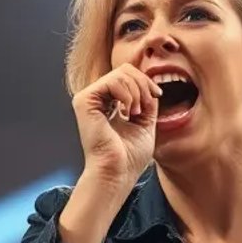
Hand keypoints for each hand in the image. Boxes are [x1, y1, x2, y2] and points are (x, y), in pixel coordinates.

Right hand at [72, 64, 160, 185]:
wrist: (117, 172)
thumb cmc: (129, 156)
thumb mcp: (146, 122)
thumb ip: (147, 102)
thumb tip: (150, 85)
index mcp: (109, 103)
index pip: (127, 75)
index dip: (146, 81)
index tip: (157, 95)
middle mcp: (97, 99)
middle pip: (124, 70)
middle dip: (143, 84)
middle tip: (146, 105)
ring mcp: (89, 99)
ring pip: (120, 74)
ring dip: (137, 91)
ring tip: (136, 112)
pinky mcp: (84, 101)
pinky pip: (112, 81)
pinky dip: (128, 93)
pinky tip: (129, 111)